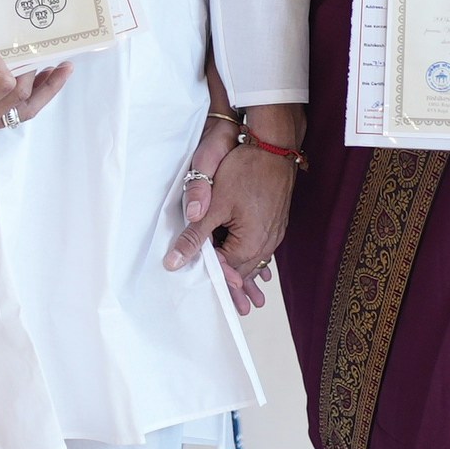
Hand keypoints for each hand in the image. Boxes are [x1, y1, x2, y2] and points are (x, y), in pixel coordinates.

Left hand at [165, 131, 299, 312]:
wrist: (274, 145)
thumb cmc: (245, 170)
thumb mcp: (214, 204)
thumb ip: (195, 236)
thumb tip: (174, 261)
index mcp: (251, 243)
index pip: (226, 270)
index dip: (211, 276)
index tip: (199, 284)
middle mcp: (267, 243)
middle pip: (243, 270)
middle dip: (232, 283)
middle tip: (229, 303)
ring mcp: (274, 232)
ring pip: (254, 260)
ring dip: (244, 272)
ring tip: (248, 296)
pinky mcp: (276, 221)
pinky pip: (262, 247)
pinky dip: (253, 256)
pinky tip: (253, 265)